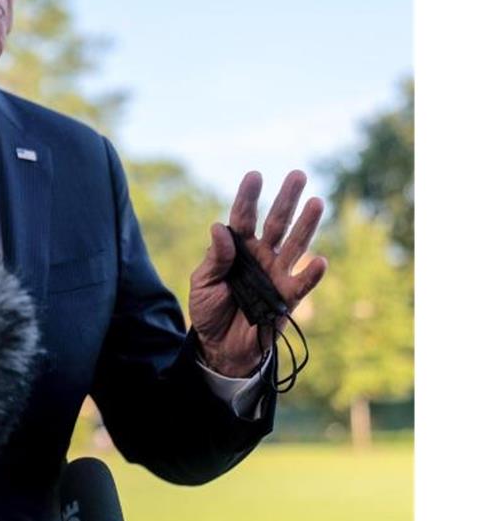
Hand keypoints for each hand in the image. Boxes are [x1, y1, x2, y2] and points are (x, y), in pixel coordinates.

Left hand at [189, 170, 326, 376]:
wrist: (219, 345)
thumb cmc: (209, 309)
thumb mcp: (202, 282)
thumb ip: (215, 257)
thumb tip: (219, 227)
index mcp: (237, 248)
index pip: (243, 217)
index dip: (248, 197)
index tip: (255, 175)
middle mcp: (261, 255)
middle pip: (276, 223)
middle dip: (286, 200)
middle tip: (298, 175)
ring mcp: (276, 274)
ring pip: (294, 245)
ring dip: (306, 225)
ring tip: (317, 202)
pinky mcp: (287, 298)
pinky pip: (302, 283)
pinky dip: (311, 274)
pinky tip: (319, 260)